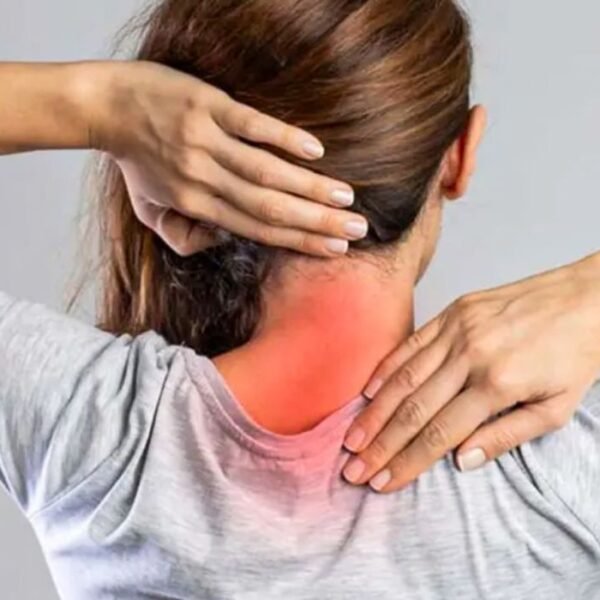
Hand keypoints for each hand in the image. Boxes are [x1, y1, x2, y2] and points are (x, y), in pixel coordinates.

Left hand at [88, 61, 365, 256]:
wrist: (109, 107)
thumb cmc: (136, 163)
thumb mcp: (150, 213)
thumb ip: (184, 238)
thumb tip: (223, 240)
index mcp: (196, 206)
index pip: (256, 230)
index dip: (298, 242)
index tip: (333, 250)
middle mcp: (204, 180)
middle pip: (269, 208)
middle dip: (316, 224)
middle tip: (356, 231)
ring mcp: (206, 142)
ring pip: (266, 173)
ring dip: (309, 188)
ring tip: (346, 200)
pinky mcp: (208, 107)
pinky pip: (251, 126)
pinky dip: (284, 140)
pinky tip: (315, 153)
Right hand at [342, 252, 599, 492]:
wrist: (585, 298)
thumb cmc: (576, 354)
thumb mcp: (556, 408)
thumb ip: (507, 435)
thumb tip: (462, 460)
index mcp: (498, 384)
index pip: (441, 433)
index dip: (407, 461)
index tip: (382, 481)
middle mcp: (471, 356)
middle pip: (414, 409)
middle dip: (380, 443)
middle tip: (352, 467)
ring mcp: (458, 330)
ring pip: (405, 377)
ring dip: (375, 411)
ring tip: (352, 437)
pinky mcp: (453, 312)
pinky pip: (411, 343)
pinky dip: (386, 368)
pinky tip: (368, 391)